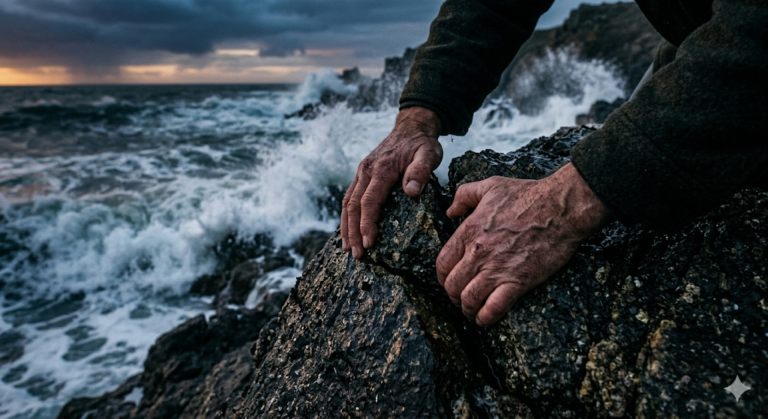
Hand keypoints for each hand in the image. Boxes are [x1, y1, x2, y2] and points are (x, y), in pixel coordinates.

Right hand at [342, 107, 442, 258]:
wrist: (411, 126)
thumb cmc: (422, 143)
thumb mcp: (429, 154)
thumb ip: (420, 171)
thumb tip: (411, 191)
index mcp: (381, 169)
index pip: (369, 201)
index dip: (367, 223)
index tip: (369, 243)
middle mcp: (366, 171)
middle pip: (354, 206)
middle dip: (353, 232)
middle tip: (357, 255)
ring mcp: (361, 173)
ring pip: (347, 203)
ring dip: (346, 227)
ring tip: (348, 249)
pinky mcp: (362, 175)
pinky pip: (350, 197)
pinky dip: (347, 216)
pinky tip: (349, 231)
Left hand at [436, 163, 611, 325]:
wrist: (560, 208)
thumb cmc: (528, 195)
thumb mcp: (490, 186)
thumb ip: (464, 196)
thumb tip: (451, 212)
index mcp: (468, 232)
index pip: (442, 264)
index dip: (443, 277)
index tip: (449, 280)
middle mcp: (477, 254)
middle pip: (452, 286)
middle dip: (453, 296)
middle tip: (461, 297)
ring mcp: (496, 270)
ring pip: (468, 301)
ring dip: (467, 309)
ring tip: (472, 311)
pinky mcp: (518, 282)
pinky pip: (493, 309)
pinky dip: (485, 318)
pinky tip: (485, 319)